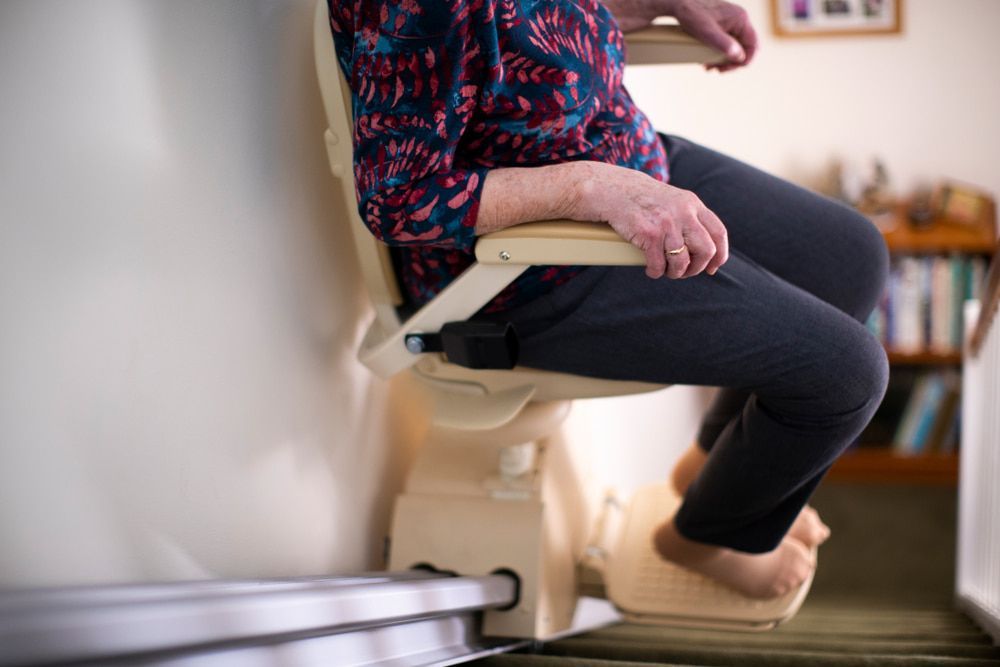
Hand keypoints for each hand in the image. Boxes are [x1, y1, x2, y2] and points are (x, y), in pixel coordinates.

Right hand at [574, 162, 728, 278]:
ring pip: (682, 262)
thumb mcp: (673, 200)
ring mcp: (666, 223)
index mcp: (693, 204)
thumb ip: (689, 217)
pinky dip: (656, 272)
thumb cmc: (642, 199)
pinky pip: (658, 264)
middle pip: (705, 250)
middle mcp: (683, 212)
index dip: (719, 255)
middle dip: (696, 268)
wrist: (612, 190)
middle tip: (685, 272)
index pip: (718, 233)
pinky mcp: (648, 234)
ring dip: (675, 273)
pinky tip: (651, 270)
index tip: (712, 268)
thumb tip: (703, 246)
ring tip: (666, 271)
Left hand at [666, 0, 757, 71]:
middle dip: (731, 62)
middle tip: (716, 70)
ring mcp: (732, 21)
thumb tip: (739, 56)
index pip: (753, 45)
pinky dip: (720, 53)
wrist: (680, 4)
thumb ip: (724, 44)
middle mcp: (740, 19)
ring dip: (724, 60)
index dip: (744, 61)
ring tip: (709, 66)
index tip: (728, 68)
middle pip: (745, 48)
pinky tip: (708, 58)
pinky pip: (728, 42)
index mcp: (741, 19)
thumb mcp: (707, 33)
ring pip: (736, 46)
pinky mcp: (724, 24)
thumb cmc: (692, 15)